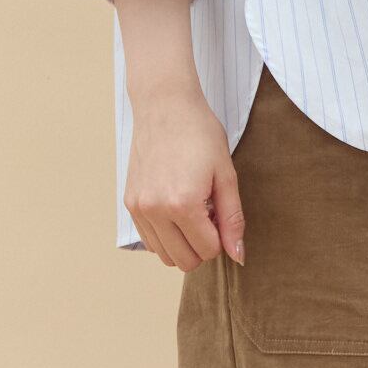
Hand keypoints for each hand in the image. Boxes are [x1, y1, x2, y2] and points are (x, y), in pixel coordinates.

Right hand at [128, 82, 246, 271]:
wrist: (165, 105)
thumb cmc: (200, 134)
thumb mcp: (225, 174)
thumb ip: (232, 219)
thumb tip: (237, 255)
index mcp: (183, 204)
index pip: (208, 250)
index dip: (221, 237)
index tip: (220, 211)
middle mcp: (155, 210)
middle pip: (184, 261)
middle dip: (202, 245)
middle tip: (208, 214)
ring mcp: (139, 207)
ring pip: (164, 256)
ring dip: (183, 243)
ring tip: (191, 211)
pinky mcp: (130, 203)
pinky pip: (149, 240)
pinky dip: (165, 235)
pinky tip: (175, 209)